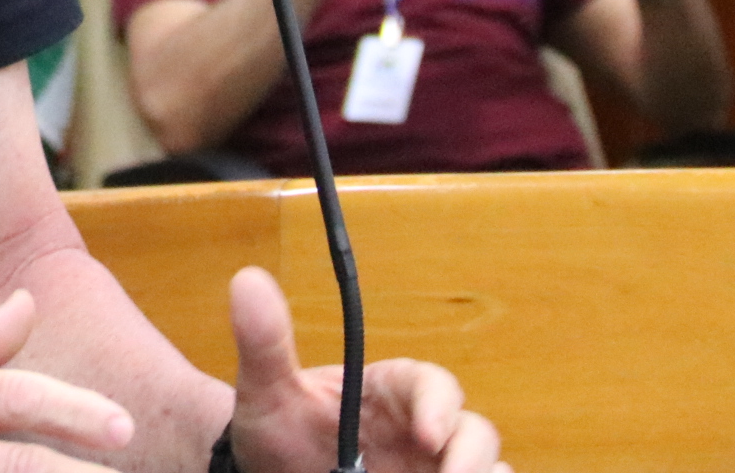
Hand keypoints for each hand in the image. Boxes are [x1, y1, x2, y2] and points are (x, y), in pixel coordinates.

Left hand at [227, 268, 506, 472]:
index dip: (439, 406)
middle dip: (473, 456)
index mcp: (392, 392)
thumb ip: (265, 344)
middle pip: (475, 433)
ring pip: (487, 468)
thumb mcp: (267, 394)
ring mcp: (431, 465)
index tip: (427, 434)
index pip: (432, 385)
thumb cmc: (277, 433)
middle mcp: (424, 430)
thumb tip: (247, 279)